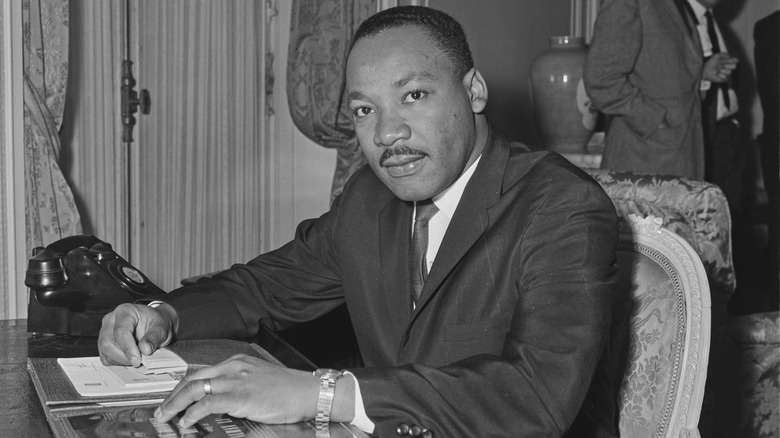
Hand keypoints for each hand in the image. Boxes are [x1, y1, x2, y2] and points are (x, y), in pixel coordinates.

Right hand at [98, 303, 175, 366]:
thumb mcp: (161, 328)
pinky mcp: (103, 344)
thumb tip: (145, 350)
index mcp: (125, 311)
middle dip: (124, 357)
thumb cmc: (156, 324)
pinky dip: (118, 362)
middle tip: (140, 361)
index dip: (128, 348)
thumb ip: (154, 338)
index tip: (137, 361)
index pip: (121, 330)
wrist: (154, 325)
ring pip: (105, 352)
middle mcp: (110, 320)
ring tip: (138, 358)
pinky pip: (106, 358)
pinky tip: (130, 359)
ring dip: (122, 360)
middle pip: (108, 343)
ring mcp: (105, 332)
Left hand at [153, 354, 318, 427]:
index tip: (172, 399)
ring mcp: (237, 380)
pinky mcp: (241, 395)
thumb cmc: (288, 390)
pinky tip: (187, 421)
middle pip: (192, 379)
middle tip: (161, 410)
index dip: (182, 388)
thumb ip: (238, 386)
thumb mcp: (258, 380)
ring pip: (195, 389)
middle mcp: (234, 367)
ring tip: (166, 417)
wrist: (307, 391)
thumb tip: (218, 402)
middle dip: (172, 396)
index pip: (201, 372)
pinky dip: (193, 412)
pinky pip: (208, 402)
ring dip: (176, 405)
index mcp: (237, 362)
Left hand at [703, 53, 737, 82]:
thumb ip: (723, 54)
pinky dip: (720, 75)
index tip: (729, 60)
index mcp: (728, 61)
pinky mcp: (724, 79)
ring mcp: (726, 73)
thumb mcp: (716, 56)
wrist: (705, 70)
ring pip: (729, 72)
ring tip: (717, 70)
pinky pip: (726, 77)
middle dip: (728, 66)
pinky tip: (717, 74)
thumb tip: (729, 56)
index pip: (735, 60)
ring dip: (722, 71)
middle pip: (734, 66)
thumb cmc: (710, 63)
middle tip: (722, 65)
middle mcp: (728, 67)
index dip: (733, 60)